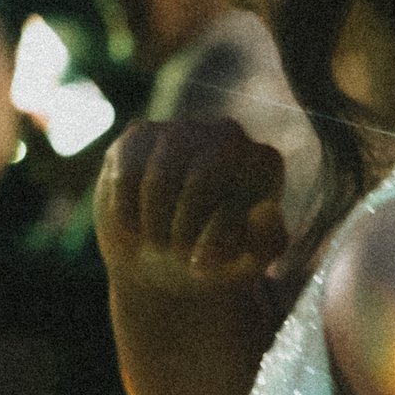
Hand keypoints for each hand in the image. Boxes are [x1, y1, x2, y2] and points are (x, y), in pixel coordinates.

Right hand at [94, 110, 289, 297]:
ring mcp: (182, 130)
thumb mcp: (249, 263)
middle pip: (201, 177)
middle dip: (182, 226)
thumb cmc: (217, 261)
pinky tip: (136, 226)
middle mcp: (227, 134)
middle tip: (175, 253)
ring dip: (155, 223)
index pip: (239, 194)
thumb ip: (268, 241)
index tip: (202, 263)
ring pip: (159, 177)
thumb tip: (266, 209)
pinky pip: (126, 173)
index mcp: (263, 163)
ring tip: (159, 241)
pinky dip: (127, 212)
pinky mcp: (139, 135)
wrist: (166, 263)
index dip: (213, 236)